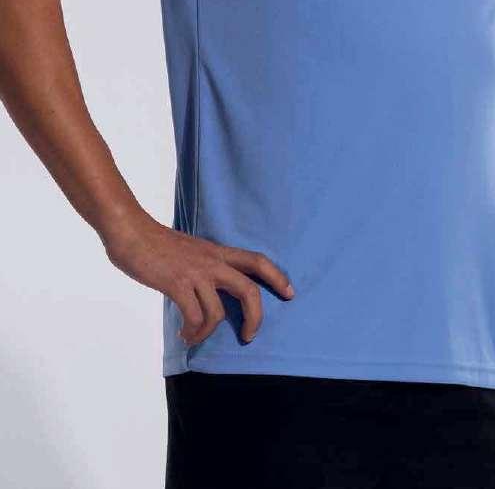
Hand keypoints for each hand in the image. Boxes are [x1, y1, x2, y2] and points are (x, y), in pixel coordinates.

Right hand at [102, 212, 294, 345]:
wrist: (131, 232)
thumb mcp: (190, 251)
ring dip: (207, 333)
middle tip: (250, 336)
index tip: (289, 292)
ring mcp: (195, 273)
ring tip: (194, 336)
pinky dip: (192, 332)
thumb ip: (202, 267)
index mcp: (216, 252)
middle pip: (248, 289)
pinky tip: (184, 334)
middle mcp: (211, 261)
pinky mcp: (177, 284)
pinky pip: (194, 317)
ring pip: (217, 311)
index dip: (277, 276)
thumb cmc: (155, 243)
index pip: (256, 260)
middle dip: (256, 317)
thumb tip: (206, 291)